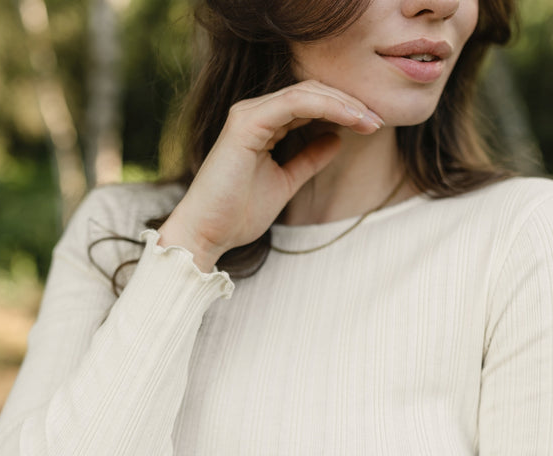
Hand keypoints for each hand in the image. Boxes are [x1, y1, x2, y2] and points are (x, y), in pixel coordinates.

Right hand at [158, 80, 383, 271]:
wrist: (207, 233)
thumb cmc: (238, 213)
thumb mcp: (285, 182)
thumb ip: (308, 160)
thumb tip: (336, 140)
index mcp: (262, 125)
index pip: (309, 104)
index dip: (343, 111)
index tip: (372, 126)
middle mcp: (254, 113)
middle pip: (312, 92)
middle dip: (349, 104)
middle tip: (378, 120)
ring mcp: (249, 115)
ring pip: (306, 92)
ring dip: (343, 104)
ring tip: (370, 120)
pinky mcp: (246, 123)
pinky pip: (294, 103)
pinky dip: (327, 107)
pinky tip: (352, 119)